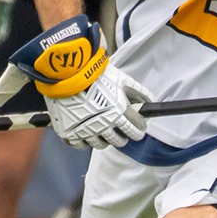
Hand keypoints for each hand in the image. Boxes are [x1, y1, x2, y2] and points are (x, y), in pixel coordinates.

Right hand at [0, 14, 149, 148]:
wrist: (66, 72)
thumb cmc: (96, 75)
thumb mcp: (121, 80)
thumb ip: (138, 92)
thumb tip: (149, 103)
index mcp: (119, 113)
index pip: (136, 130)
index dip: (140, 129)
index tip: (139, 127)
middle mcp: (104, 126)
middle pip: (119, 141)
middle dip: (124, 136)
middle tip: (122, 131)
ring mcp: (85, 131)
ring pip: (101, 145)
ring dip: (105, 139)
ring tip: (104, 131)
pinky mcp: (69, 133)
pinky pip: (80, 145)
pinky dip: (84, 140)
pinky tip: (87, 132)